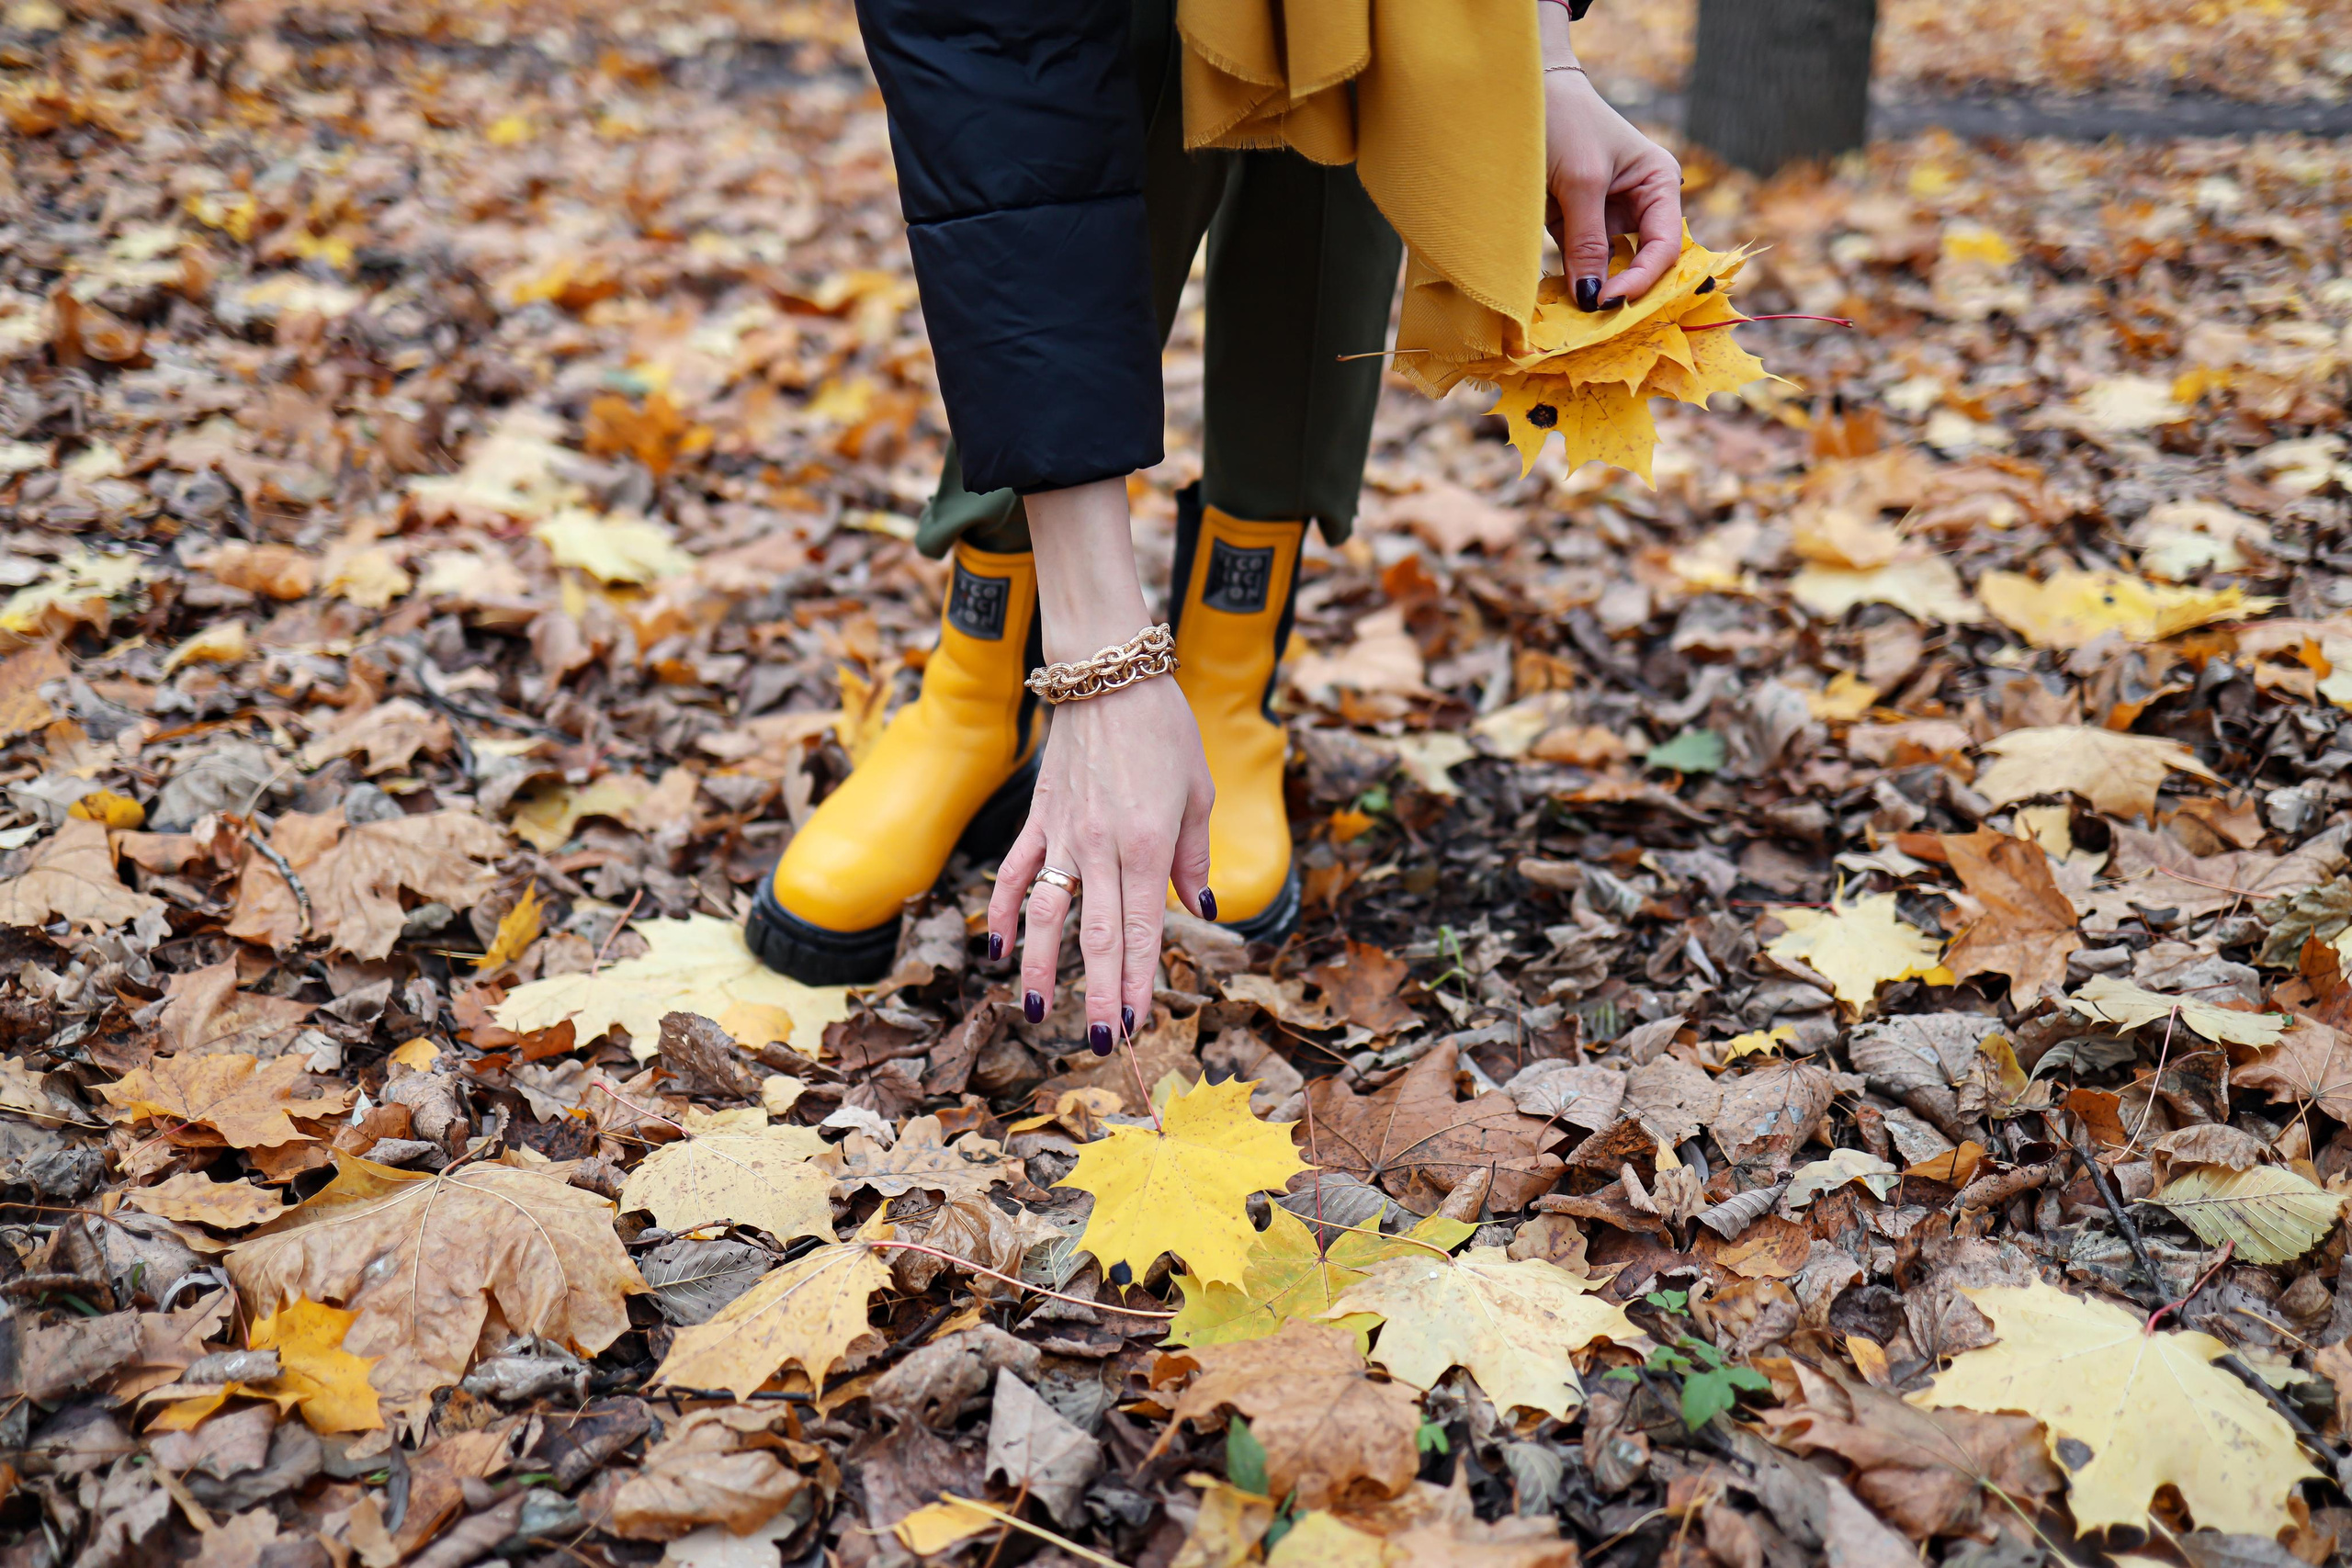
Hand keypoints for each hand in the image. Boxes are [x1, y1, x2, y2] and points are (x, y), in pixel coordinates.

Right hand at [990, 674, 1213, 1052]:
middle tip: (1102, 1042)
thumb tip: (1201, 906)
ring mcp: (1063, 834)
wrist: (1108, 672)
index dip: (1138, 982)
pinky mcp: (1038, 818)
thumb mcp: (1198, 791)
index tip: (1137, 1023)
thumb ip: (1194, 856)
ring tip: (1040, 1013)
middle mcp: (1102, 847)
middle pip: (1097, 937)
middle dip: (1100, 994)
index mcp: (1149, 845)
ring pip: (1047, 915)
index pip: (1143, 931)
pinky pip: (1016, 873)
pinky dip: (1007, 913)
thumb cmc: (1164, 728)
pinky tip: (1002, 950)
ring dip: (1043, 969)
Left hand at [1539, 10, 1682, 309]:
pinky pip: (1581, 266)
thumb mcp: (1579, 182)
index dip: (1642, 280)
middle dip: (1624, 294)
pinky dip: (1572, 285)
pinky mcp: (1577, 228)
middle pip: (1643, 265)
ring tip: (1576, 322)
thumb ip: (1587, 241)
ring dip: (1595, 294)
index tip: (1608, 303)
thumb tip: (1593, 300)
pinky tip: (1560, 304)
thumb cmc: (1563, 123)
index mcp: (1658, 185)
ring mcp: (1608, 219)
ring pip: (1610, 271)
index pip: (1664, 247)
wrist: (1521, 95)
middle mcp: (1641, 205)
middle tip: (1597, 325)